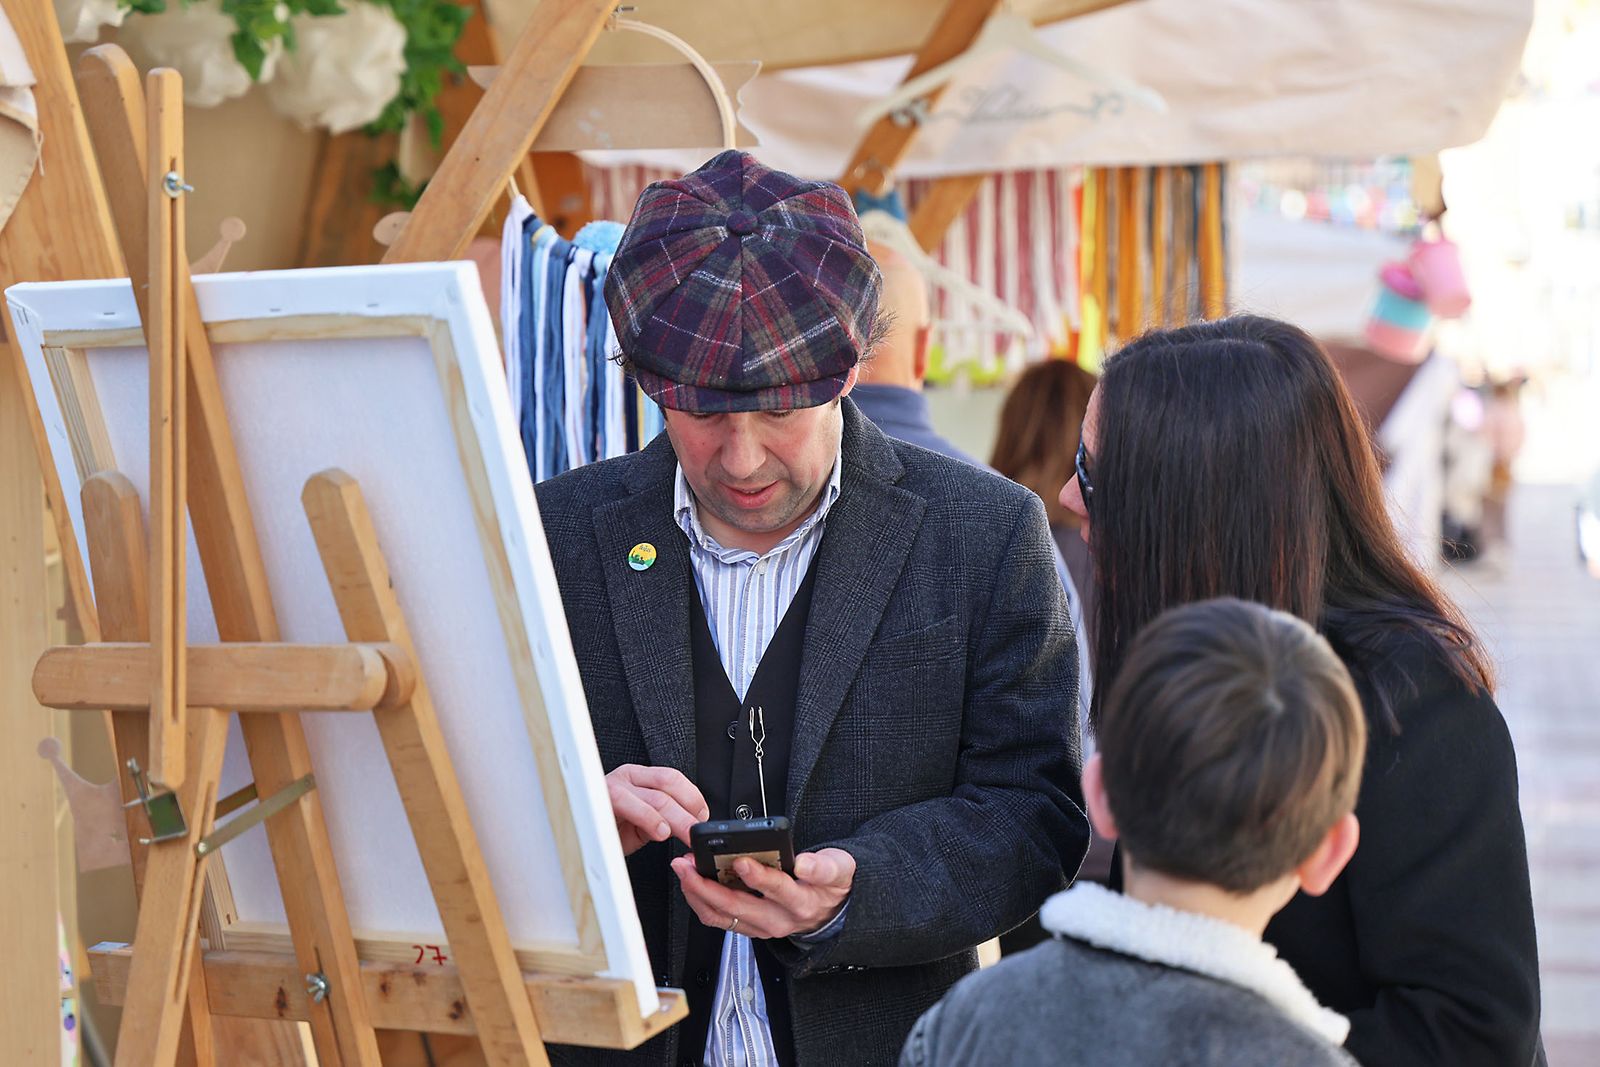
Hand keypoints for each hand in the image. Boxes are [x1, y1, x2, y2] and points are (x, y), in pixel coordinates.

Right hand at [606, 764, 708, 855]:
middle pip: (668, 785)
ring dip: (676, 818)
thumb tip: (688, 828)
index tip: (703, 819)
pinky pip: (628, 803)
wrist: (573, 840)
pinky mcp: (600, 799)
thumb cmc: (605, 833)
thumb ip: (661, 821)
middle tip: (698, 834)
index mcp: (639, 778)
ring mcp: (613, 786)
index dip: (693, 798)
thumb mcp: (639, 826)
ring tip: (685, 834)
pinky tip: (659, 831)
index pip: (673, 779)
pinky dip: (648, 818)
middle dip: (689, 811)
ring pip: (655, 796)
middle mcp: (627, 777)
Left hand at [670, 848, 855, 939]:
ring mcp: (760, 926)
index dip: (758, 877)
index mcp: (800, 903)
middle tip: (688, 864)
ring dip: (697, 894)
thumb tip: (805, 864)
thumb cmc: (830, 886)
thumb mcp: (839, 869)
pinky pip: (718, 919)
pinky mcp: (748, 927)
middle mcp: (777, 920)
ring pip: (721, 916)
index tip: (741, 861)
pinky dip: (701, 900)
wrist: (830, 912)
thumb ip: (824, 867)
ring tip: (683, 870)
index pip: (777, 890)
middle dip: (707, 885)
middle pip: (737, 907)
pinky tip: (691, 882)